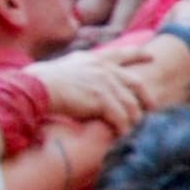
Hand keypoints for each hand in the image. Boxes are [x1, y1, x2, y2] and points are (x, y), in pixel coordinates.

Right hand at [30, 49, 147, 133]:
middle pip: (136, 82)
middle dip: (147, 96)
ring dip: (134, 119)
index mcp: (93, 58)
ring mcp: (104, 82)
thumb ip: (78, 73)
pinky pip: (121, 118)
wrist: (36, 87)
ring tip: (135, 130)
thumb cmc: (39, 82)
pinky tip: (124, 136)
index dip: (138, 54)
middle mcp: (102, 68)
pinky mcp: (102, 99)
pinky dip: (123, 129)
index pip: (121, 53)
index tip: (151, 55)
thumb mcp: (64, 68)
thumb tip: (79, 84)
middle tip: (154, 107)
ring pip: (130, 104)